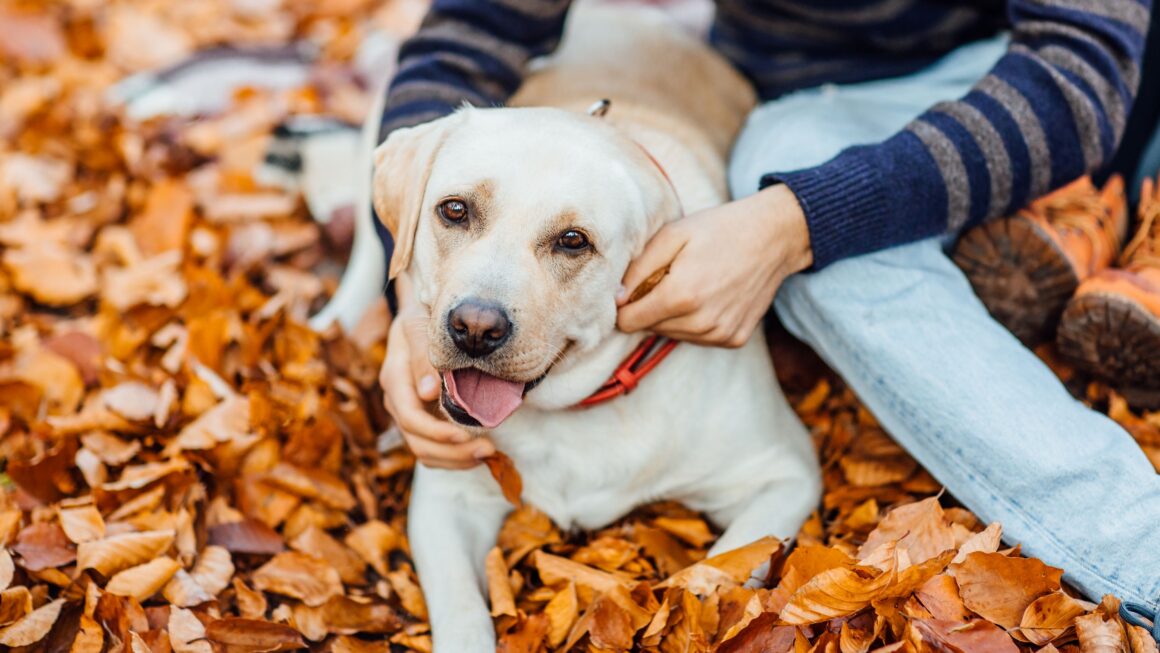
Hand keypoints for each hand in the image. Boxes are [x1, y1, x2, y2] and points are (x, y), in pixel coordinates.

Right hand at [380, 276, 494, 468]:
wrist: (419, 317)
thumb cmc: (422, 316)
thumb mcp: (418, 325)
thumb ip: (423, 355)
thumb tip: (427, 393)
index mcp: (394, 379)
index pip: (411, 418)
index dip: (437, 432)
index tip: (466, 435)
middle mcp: (397, 401)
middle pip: (418, 442)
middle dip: (453, 452)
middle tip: (488, 448)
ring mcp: (408, 412)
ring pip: (424, 452)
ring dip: (456, 459)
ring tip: (487, 453)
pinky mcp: (421, 419)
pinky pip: (432, 450)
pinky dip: (453, 458)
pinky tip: (476, 454)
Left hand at [616, 184, 812, 346]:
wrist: (774, 237)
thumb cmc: (720, 230)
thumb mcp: (672, 235)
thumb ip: (638, 269)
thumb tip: (617, 298)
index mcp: (681, 296)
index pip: (628, 322)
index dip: (626, 303)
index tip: (638, 284)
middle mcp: (701, 323)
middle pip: (649, 329)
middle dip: (651, 306)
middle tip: (672, 277)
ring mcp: (720, 334)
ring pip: (672, 336)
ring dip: (673, 316)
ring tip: (693, 283)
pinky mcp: (734, 339)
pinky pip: (698, 338)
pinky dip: (696, 321)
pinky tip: (711, 296)